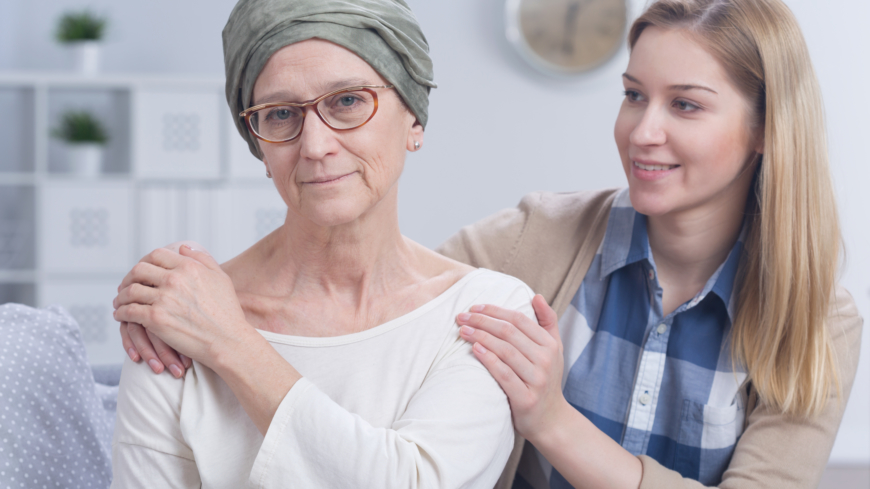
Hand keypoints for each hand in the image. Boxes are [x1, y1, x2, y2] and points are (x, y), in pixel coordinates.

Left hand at [113, 244, 252, 374]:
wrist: (227, 341)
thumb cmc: (227, 312)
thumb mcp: (221, 278)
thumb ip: (202, 259)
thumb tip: (183, 248)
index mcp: (189, 267)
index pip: (157, 255)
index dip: (145, 261)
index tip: (142, 271)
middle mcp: (174, 279)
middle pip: (139, 270)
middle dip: (129, 277)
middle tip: (126, 286)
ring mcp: (163, 299)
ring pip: (130, 290)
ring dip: (121, 296)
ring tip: (120, 302)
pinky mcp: (155, 318)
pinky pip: (128, 310)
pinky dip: (121, 312)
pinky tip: (121, 315)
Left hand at [457, 294, 569, 441]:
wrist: (551, 419)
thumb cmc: (546, 379)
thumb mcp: (554, 349)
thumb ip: (547, 322)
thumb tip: (537, 296)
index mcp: (550, 345)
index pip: (519, 319)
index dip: (495, 310)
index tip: (474, 307)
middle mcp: (546, 360)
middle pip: (509, 332)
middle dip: (482, 321)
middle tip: (461, 317)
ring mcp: (537, 379)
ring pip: (505, 351)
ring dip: (481, 337)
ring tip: (463, 331)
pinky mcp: (526, 398)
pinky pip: (504, 374)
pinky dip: (488, 360)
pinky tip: (474, 350)